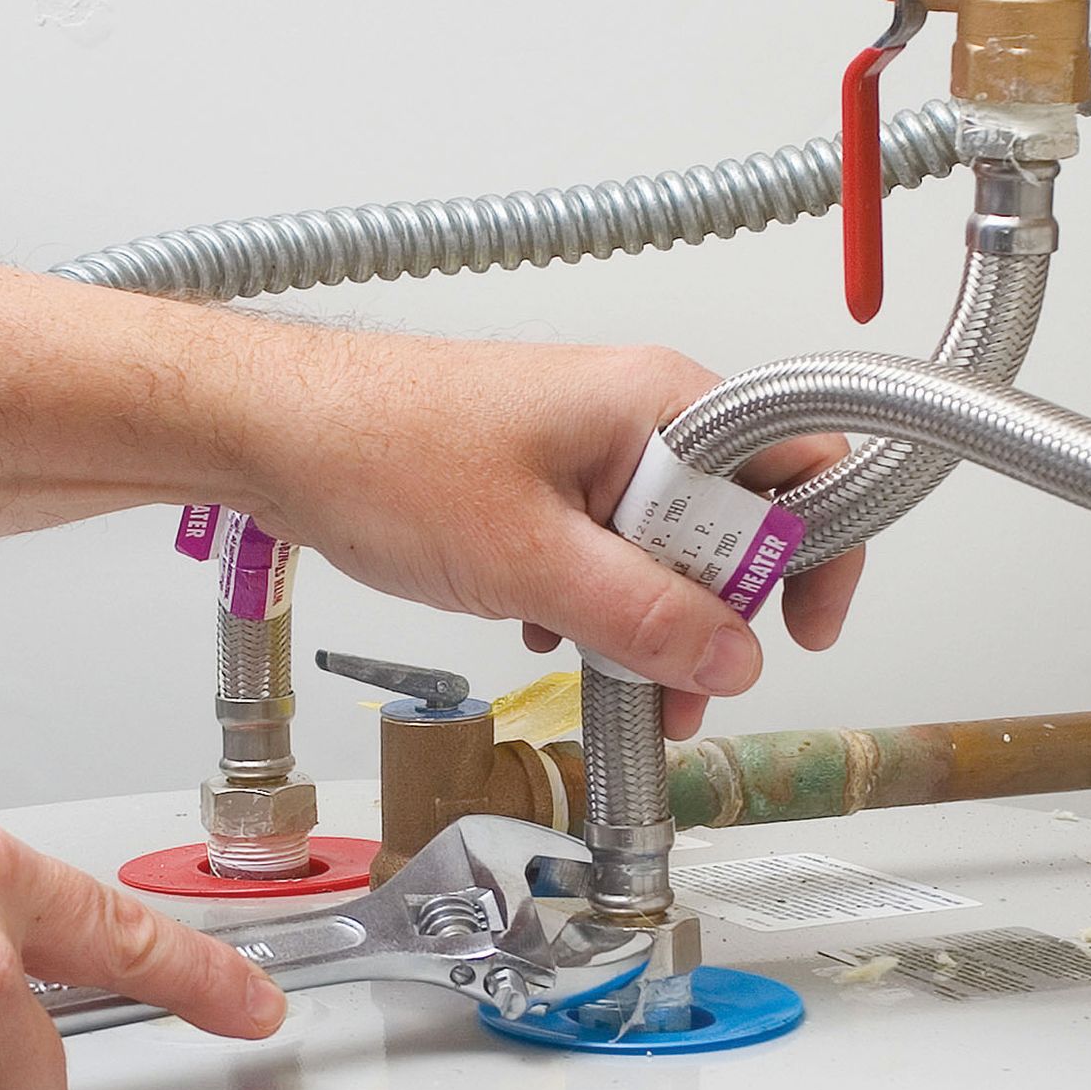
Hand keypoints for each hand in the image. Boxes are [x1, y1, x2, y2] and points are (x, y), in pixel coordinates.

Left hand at [245, 335, 862, 742]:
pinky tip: (544, 637)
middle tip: (687, 687)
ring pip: (664, 544)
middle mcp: (637, 412)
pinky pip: (604, 546)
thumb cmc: (381, 456)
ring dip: (652, 622)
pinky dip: (591, 601)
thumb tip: (735, 658)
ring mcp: (586, 444)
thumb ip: (644, 615)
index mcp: (660, 401)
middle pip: (737, 517)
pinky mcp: (540, 478)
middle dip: (721, 612)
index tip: (799, 632)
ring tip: (622, 688)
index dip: (820, 550)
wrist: (271, 433)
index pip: (802, 460)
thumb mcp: (530, 560)